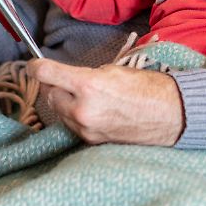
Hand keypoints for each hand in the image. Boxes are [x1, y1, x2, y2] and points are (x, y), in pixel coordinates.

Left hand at [28, 59, 183, 145]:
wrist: (171, 115)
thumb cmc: (147, 88)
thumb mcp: (113, 70)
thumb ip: (84, 74)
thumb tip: (66, 77)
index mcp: (88, 86)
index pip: (46, 74)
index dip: (36, 67)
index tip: (34, 65)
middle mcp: (83, 110)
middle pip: (50, 95)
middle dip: (57, 87)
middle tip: (72, 82)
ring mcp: (86, 129)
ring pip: (59, 112)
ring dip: (66, 103)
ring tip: (89, 98)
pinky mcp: (92, 141)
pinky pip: (73, 125)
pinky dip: (76, 117)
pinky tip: (94, 111)